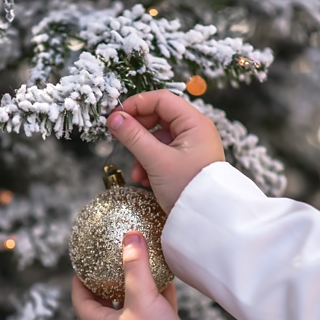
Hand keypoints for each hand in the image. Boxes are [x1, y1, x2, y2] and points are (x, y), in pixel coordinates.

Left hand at [72, 231, 185, 319]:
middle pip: (105, 305)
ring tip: (139, 267)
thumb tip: (129, 236)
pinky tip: (167, 280)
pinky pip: (156, 310)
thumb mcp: (140, 297)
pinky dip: (159, 295)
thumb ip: (135, 266)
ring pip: (133, 307)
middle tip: (109, 265)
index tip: (80, 268)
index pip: (81, 303)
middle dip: (106, 285)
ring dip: (134, 288)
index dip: (78, 285)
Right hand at [106, 90, 224, 212]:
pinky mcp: (186, 163)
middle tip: (122, 143)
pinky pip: (163, 155)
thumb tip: (114, 119)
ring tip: (138, 174)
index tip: (115, 117)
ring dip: (142, 155)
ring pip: (158, 140)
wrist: (206, 220)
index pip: (161, 100)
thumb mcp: (156, 161)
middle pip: (158, 119)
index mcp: (194, 123)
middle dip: (138, 134)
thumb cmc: (188, 188)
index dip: (136, 105)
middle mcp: (195, 131)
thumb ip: (133, 137)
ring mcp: (191, 147)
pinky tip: (146, 181)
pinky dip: (150, 165)